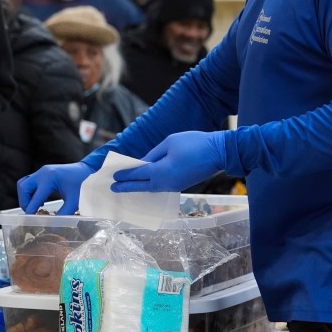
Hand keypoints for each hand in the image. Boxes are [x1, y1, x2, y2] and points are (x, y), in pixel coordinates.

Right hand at [18, 162, 95, 214]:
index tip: (29, 220)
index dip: (31, 210)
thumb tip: (53, 227)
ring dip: (26, 196)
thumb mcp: (74, 201)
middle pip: (23, 188)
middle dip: (25, 202)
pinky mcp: (43, 172)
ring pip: (24, 184)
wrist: (87, 170)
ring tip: (35, 207)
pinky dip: (30, 192)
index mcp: (50, 179)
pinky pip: (30, 182)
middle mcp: (43, 173)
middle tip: (31, 213)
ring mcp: (42, 171)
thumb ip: (64, 214)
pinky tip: (40, 200)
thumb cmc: (82, 184)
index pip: (35, 197)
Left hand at [111, 131, 226, 192]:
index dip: (124, 175)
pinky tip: (144, 183)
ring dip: (138, 187)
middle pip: (141, 186)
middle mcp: (165, 182)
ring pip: (151, 188)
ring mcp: (173, 186)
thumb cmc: (193, 143)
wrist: (218, 152)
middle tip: (113, 188)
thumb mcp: (169, 143)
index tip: (113, 176)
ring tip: (126, 186)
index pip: (137, 174)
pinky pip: (160, 187)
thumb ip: (153, 154)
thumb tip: (142, 163)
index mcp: (161, 171)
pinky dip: (149, 185)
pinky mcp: (180, 185)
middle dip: (126, 186)